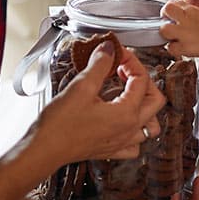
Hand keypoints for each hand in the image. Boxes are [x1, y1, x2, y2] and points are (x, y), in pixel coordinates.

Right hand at [34, 41, 165, 166]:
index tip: (118, 54)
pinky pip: (135, 143)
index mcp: (127, 113)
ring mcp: (122, 142)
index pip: (142, 80)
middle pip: (155, 100)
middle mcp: (129, 130)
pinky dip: (135, 130)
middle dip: (143, 80)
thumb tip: (109, 49)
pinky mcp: (111, 150)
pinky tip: (123, 120)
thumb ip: (100, 64)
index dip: (131, 61)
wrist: (43, 149)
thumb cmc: (59, 124)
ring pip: (150, 124)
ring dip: (144, 105)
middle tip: (126, 70)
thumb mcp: (81, 86)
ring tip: (129, 93)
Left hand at [159, 0, 198, 59]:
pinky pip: (170, 48)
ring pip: (164, 30)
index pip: (171, 4)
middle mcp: (186, 19)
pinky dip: (174, 49)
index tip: (172, 15)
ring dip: (167, 34)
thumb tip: (176, 13)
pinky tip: (181, 47)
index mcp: (191, 10)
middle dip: (165, 19)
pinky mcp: (185, 48)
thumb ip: (188, 13)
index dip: (169, 10)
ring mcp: (184, 34)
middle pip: (164, 12)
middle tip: (170, 25)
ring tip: (175, 37)